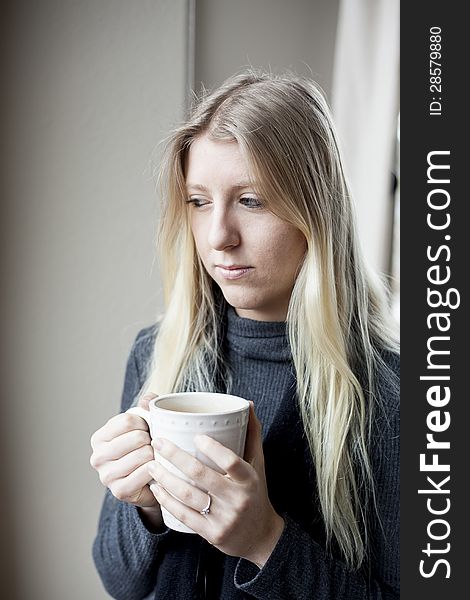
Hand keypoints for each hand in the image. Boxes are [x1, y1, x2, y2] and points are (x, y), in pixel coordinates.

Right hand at [90, 393, 159, 511]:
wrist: (148, 480)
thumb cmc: (144, 447)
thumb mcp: (143, 423)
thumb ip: (147, 405)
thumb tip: (146, 400)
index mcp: (99, 438)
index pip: (127, 421)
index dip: (144, 423)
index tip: (147, 430)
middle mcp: (97, 457)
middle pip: (136, 438)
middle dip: (151, 440)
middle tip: (152, 446)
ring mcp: (106, 476)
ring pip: (143, 455)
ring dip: (155, 455)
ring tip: (154, 457)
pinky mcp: (119, 491)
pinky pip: (145, 472)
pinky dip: (155, 470)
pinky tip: (154, 470)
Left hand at [147, 402, 284, 566]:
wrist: (260, 536)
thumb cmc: (255, 491)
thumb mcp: (258, 463)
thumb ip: (252, 434)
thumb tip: (247, 404)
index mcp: (249, 479)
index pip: (231, 460)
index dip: (213, 448)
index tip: (195, 435)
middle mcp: (237, 499)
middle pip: (201, 475)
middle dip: (175, 456)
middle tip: (157, 442)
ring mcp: (224, 518)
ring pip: (188, 495)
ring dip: (165, 478)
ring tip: (152, 464)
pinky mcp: (211, 534)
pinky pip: (184, 515)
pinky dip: (167, 501)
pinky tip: (156, 488)